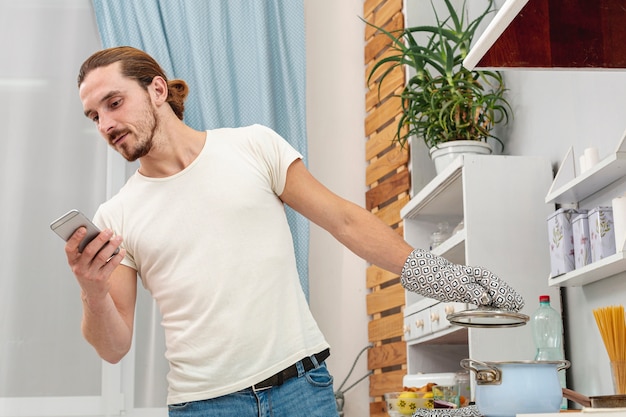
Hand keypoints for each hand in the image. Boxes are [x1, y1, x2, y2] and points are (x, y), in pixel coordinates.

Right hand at [65, 227, 124, 306]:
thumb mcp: (83, 262)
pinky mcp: (101, 279)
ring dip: (112, 245)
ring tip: (119, 237)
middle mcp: (79, 268)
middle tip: (109, 230)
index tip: (84, 228)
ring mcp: (90, 275)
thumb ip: (88, 249)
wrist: (93, 292)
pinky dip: (118, 256)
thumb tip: (100, 234)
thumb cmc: (88, 270)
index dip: (75, 238)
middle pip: (89, 251)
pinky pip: (111, 265)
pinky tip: (122, 250)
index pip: (69, 248)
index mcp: (72, 261)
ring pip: (102, 257)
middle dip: (100, 239)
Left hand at [400, 249, 523, 310]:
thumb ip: (472, 291)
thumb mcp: (457, 285)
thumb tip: (485, 298)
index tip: (515, 305)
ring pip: (495, 294)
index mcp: (481, 276)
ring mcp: (477, 285)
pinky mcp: (471, 291)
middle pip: (501, 290)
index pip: (500, 288)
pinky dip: (492, 303)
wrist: (428, 275)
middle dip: (509, 299)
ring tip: (512, 309)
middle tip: (518, 307)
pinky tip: (494, 309)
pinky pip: (487, 297)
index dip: (507, 297)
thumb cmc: (441, 278)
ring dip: (502, 302)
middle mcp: (481, 280)